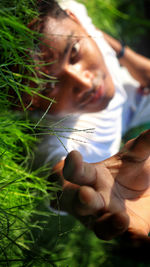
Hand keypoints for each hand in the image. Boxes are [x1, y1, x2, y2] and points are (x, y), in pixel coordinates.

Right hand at [61, 130, 149, 257]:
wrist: (132, 193)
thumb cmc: (124, 171)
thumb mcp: (132, 156)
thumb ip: (142, 145)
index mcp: (91, 177)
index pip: (78, 173)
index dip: (73, 167)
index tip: (73, 156)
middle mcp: (94, 200)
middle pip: (81, 204)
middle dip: (82, 200)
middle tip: (86, 195)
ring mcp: (106, 219)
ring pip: (100, 228)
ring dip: (108, 225)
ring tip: (122, 218)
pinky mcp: (126, 232)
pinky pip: (129, 240)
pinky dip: (138, 242)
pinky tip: (148, 242)